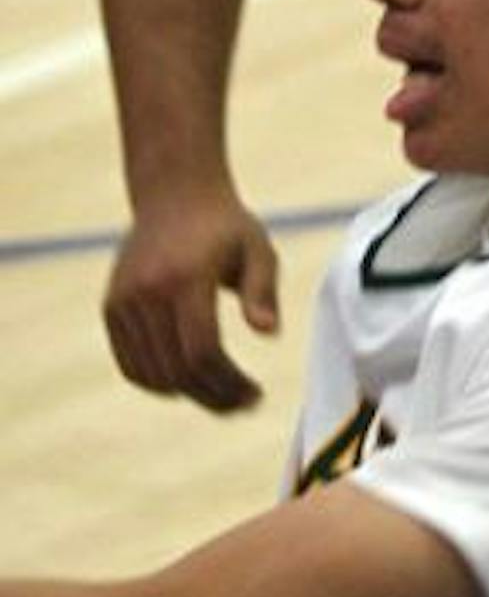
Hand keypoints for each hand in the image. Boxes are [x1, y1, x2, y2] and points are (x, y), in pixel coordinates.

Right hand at [104, 182, 281, 412]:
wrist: (175, 193)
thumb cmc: (225, 226)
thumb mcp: (256, 247)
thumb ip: (263, 290)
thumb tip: (268, 332)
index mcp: (187, 276)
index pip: (202, 350)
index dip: (228, 384)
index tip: (255, 396)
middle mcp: (149, 290)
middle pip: (177, 370)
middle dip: (213, 397)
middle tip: (242, 404)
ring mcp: (125, 300)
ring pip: (152, 374)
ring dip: (188, 394)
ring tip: (221, 394)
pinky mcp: (112, 307)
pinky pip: (131, 364)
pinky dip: (158, 383)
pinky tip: (188, 381)